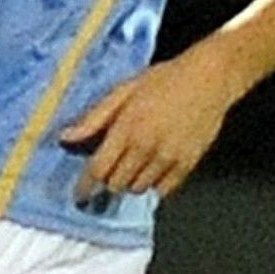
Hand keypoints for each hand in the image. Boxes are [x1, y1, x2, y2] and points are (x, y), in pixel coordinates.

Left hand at [59, 52, 235, 203]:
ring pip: (139, 188)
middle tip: (111, 167)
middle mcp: (146, 148)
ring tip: (133, 163)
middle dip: (108, 180)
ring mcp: (168, 159)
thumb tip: (66, 136)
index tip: (79, 193)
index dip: (86, 185)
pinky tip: (153, 168)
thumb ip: (95, 118)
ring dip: (130, 181)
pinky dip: (154, 184)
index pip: (99, 168)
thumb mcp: (123, 91)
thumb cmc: (164, 79)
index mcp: (126, 128)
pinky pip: (164, 190)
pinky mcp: (188, 164)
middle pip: (117, 183)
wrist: (208, 79)